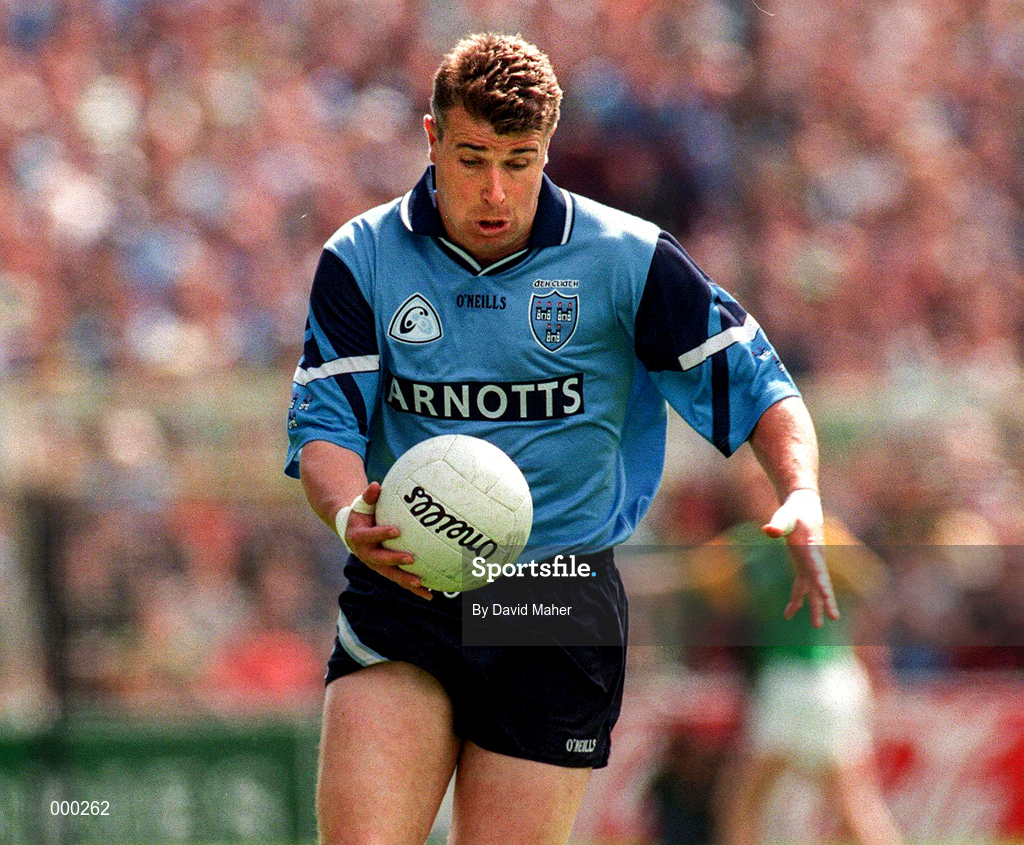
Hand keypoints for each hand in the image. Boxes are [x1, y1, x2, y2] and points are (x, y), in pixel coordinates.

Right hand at [337, 483, 431, 600]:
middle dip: (395, 560)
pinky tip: (430, 594)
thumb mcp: (362, 505)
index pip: (370, 536)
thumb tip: (375, 485)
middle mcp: (367, 555)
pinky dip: (414, 589)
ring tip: (421, 584)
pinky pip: (400, 581)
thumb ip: (369, 496)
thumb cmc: (362, 515)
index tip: (396, 530)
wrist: (353, 533)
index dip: (382, 533)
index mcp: (359, 538)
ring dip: (406, 581)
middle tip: (410, 558)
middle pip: (381, 560)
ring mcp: (376, 566)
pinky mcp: (386, 572)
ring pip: (392, 575)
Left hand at [763, 489, 838, 626]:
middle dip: (826, 601)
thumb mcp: (786, 516)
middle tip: (833, 618)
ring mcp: (810, 565)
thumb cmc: (795, 511)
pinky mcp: (803, 567)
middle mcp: (814, 561)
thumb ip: (778, 524)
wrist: (803, 507)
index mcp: (812, 551)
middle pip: (821, 584)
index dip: (823, 584)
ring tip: (817, 626)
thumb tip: (768, 530)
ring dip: (814, 607)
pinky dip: (796, 600)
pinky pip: (801, 587)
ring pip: (813, 590)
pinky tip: (788, 615)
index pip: (819, 570)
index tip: (827, 596)